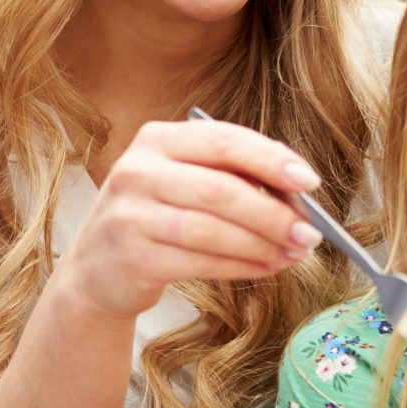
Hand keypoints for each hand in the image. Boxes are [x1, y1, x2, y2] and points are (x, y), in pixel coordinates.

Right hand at [55, 119, 324, 319]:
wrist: (96, 269)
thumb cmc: (154, 218)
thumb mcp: (182, 181)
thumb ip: (231, 177)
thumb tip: (298, 194)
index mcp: (157, 139)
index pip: (223, 140)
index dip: (271, 159)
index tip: (309, 181)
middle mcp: (138, 170)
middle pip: (221, 188)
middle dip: (274, 213)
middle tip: (310, 232)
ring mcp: (131, 214)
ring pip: (213, 229)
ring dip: (263, 244)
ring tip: (293, 253)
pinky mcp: (133, 256)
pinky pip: (200, 261)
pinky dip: (242, 266)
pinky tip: (266, 268)